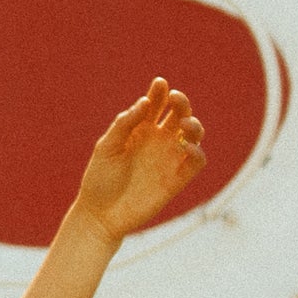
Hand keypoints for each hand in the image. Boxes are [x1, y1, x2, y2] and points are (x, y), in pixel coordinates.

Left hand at [75, 78, 205, 243]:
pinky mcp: (176, 179)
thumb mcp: (107, 147)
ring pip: (192, 135)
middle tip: (175, 98)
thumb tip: (145, 102)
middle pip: (178, 115)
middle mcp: (158, 141)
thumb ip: (124, 124)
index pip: (156, 104)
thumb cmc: (100, 179)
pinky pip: (195, 162)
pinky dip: (197, 152)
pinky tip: (186, 146)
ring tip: (185, 123)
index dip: (160, 92)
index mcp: (140, 130)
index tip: (160, 83)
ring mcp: (168, 159)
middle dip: (181, 103)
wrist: (100, 214)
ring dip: (194, 125)